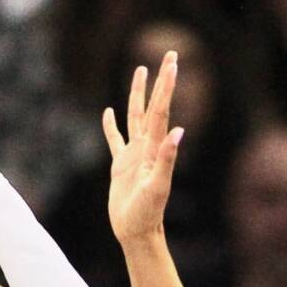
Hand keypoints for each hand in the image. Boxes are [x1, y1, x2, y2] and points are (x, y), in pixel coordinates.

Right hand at [102, 52, 184, 246]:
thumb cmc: (148, 213)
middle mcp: (145, 146)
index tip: (172, 63)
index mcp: (153, 148)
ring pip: (134, 116)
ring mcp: (133, 155)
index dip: (166, 87)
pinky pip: (115, 140)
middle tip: (169, 55)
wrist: (137, 232)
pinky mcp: (121, 166)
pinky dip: (111, 125)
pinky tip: (108, 112)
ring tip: (139, 71)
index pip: (161, 111)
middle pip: (152, 106)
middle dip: (160, 81)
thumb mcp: (158, 187)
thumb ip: (167, 159)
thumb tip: (178, 132)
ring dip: (138, 94)